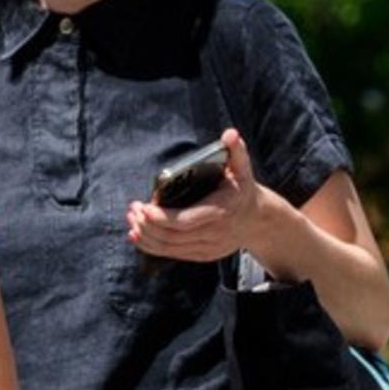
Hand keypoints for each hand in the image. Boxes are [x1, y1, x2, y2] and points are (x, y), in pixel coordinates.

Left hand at [124, 129, 264, 263]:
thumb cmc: (243, 190)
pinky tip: (138, 236)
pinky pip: (172, 254)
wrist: (257, 221)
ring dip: (146, 236)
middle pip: (172, 237)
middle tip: (132, 210)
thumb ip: (236, 151)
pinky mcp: (201, 255)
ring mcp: (207, 248)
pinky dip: (152, 247)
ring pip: (169, 248)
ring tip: (132, 220)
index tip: (143, 208)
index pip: (185, 221)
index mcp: (219, 212)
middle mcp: (213, 234)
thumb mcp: (243, 170)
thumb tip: (230, 134)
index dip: (162, 218)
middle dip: (147, 225)